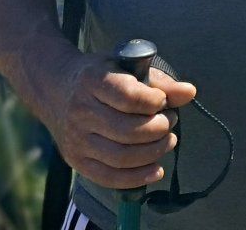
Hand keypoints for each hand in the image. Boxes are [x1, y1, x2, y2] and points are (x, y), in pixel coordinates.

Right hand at [40, 50, 195, 191]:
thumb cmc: (102, 76)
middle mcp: (81, 112)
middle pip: (128, 131)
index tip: (163, 101)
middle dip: (159, 129)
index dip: (154, 101)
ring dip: (154, 152)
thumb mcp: (128, 67)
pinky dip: (137, 178)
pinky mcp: (76, 161)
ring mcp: (76, 139)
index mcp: (93, 81)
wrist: (56, 89)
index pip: (129, 97)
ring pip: (121, 157)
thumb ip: (160, 82)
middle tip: (170, 121)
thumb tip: (190, 93)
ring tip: (167, 140)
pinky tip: (156, 169)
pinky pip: (108, 177)